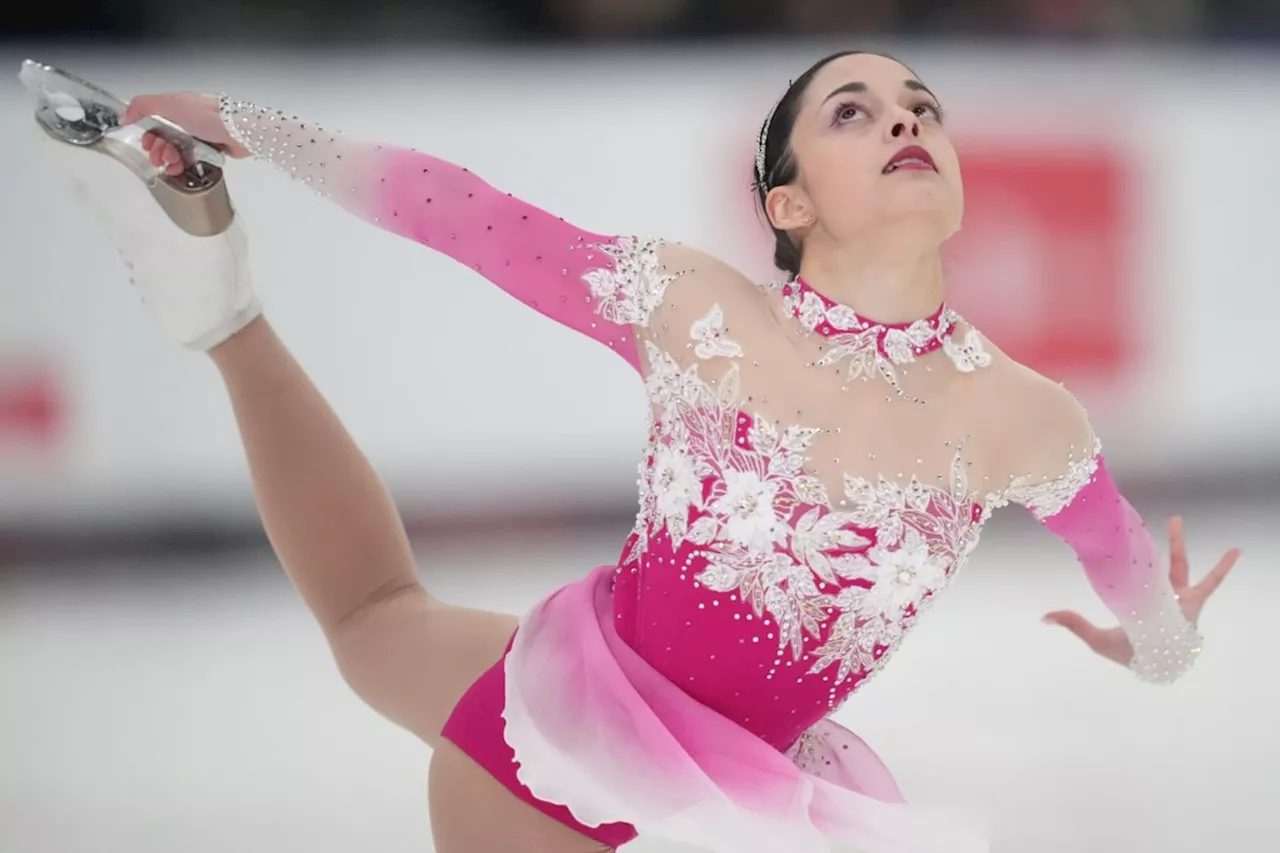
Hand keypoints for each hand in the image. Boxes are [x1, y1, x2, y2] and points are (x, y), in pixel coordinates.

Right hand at [121, 92, 250, 175]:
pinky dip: (182, 167)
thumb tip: (124, 115)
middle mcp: (187, 122)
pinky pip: (190, 161)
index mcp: (178, 107)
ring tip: (171, 165)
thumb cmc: (208, 116)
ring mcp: (199, 137)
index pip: (154, 122)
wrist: (242, 133)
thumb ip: (144, 105)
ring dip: (168, 160)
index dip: (148, 134)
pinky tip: (179, 170)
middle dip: (158, 150)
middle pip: (164, 139)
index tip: (148, 144)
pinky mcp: (210, 152)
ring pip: (175, 152)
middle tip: (160, 158)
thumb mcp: (172, 103)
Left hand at [1043, 516, 1240, 667]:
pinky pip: (1211, 582)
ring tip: (1175, 520)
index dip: (1118, 559)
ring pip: (1177, 564)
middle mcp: (1155, 594)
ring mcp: (1175, 596)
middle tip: (1132, 523)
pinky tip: (1235, 551)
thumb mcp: (1098, 638)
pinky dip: (1223, 567)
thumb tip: (1043, 617)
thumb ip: (1074, 624)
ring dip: (1177, 543)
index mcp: (1134, 599)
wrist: (1157, 665)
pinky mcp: (1193, 602)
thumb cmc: (1130, 654)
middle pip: (1151, 561)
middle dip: (1141, 543)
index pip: (1126, 572)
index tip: (1109, 538)